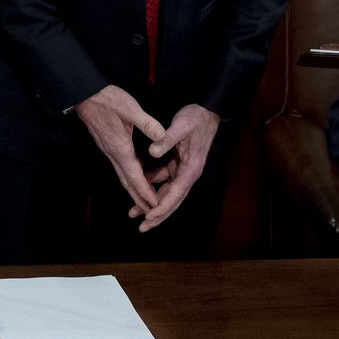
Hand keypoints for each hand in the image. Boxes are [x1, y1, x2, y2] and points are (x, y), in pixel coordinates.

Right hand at [73, 85, 167, 215]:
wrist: (84, 94)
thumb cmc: (106, 100)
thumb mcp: (130, 109)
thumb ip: (147, 124)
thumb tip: (162, 137)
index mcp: (120, 148)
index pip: (134, 176)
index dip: (145, 192)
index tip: (155, 204)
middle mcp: (112, 153)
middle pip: (126, 181)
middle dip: (138, 197)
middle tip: (151, 210)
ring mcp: (108, 149)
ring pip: (122, 175)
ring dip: (133, 188)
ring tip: (145, 198)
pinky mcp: (106, 144)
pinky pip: (119, 166)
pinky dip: (129, 175)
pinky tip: (137, 172)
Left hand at [132, 103, 218, 230]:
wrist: (204, 111)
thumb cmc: (195, 119)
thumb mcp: (180, 126)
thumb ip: (166, 139)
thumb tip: (152, 153)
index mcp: (191, 169)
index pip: (176, 194)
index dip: (162, 207)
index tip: (149, 218)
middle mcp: (188, 173)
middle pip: (172, 200)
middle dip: (157, 215)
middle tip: (142, 228)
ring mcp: (183, 169)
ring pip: (167, 192)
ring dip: (152, 202)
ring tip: (134, 212)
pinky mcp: (177, 163)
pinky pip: (164, 178)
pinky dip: (152, 184)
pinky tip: (138, 187)